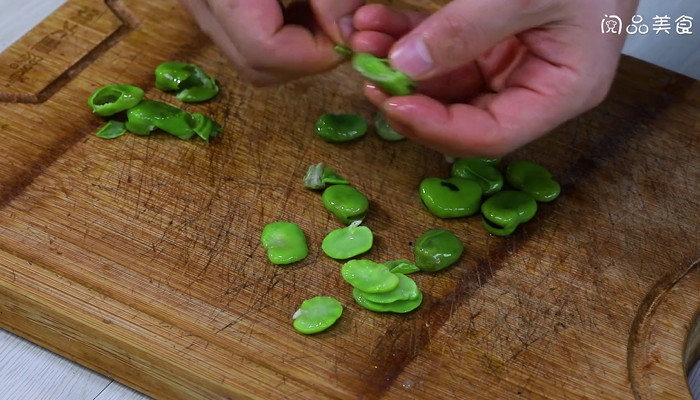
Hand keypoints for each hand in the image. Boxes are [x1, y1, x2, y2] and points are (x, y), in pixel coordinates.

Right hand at [179, 0, 363, 84]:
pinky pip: (243, 34)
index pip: (265, 51)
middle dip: (308, 56)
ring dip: (296, 45)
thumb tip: (350, 38)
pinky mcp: (208, 1)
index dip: (316, 52)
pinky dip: (281, 29)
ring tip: (320, 9)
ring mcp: (197, 3)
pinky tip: (300, 3)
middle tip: (341, 23)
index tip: (351, 31)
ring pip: (249, 56)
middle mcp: (197, 1)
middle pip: (256, 65)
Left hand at [351, 0, 638, 156]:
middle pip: (461, 116)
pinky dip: (411, 39)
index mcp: (562, 91)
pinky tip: (381, 24)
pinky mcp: (493, 44)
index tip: (393, 104)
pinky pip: (445, 52)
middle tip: (369, 72)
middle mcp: (535, 89)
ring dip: (401, 65)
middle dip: (409, 95)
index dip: (437, 128)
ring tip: (364, 38)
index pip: (491, 135)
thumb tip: (406, 66)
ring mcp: (511, 67)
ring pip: (445, 84)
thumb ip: (466, 30)